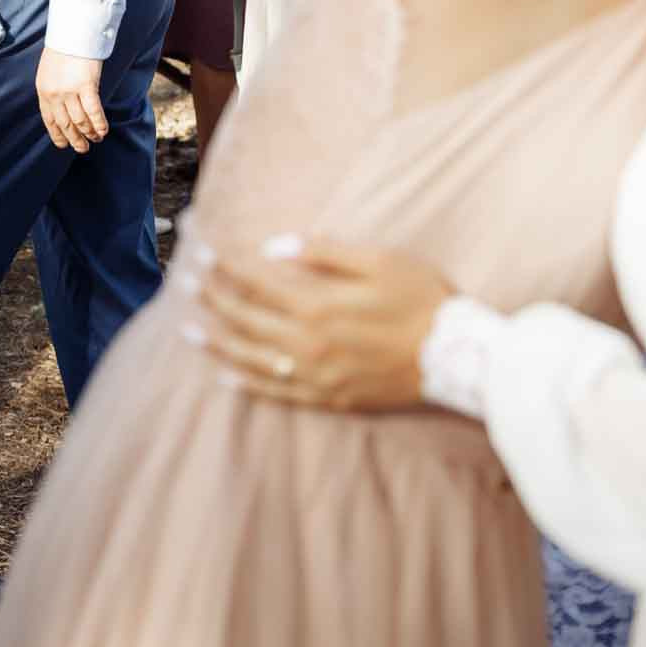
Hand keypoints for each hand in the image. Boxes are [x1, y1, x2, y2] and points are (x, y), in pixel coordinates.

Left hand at [34, 49, 106, 151]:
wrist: (72, 31)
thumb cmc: (63, 48)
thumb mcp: (49, 71)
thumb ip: (53, 89)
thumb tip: (62, 106)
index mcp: (43, 90)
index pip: (49, 120)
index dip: (57, 135)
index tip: (64, 144)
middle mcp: (54, 94)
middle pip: (65, 124)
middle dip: (75, 140)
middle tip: (83, 148)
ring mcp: (69, 91)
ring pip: (80, 121)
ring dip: (89, 133)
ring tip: (96, 139)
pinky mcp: (86, 86)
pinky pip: (93, 112)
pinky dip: (99, 124)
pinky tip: (103, 131)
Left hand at [181, 234, 451, 412]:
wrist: (459, 358)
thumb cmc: (423, 300)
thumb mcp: (379, 261)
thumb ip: (323, 253)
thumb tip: (271, 247)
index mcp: (319, 306)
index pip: (256, 283)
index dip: (225, 267)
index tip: (203, 253)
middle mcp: (309, 345)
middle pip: (246, 320)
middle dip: (213, 298)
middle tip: (186, 282)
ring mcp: (318, 377)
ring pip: (252, 360)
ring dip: (217, 342)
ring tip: (187, 329)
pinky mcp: (330, 399)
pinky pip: (277, 395)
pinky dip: (247, 384)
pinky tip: (225, 377)